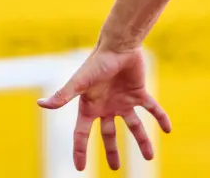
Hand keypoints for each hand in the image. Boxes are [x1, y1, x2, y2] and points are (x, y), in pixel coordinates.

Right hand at [36, 48, 171, 170]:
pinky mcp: (139, 92)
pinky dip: (160, 118)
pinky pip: (152, 109)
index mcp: (90, 107)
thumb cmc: (97, 62)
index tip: (79, 168)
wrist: (118, 44)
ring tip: (150, 156)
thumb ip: (63, 95)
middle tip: (115, 168)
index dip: (80, 151)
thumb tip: (40, 104)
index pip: (82, 134)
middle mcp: (107, 106)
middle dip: (112, 151)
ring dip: (143, 141)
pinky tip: (168, 129)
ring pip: (134, 126)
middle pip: (109, 135)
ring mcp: (124, 101)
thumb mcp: (79, 82)